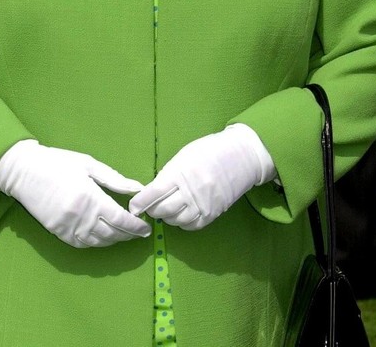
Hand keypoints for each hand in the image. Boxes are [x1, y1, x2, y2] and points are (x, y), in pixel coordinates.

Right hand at [0, 139, 151, 247]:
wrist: (24, 171)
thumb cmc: (58, 163)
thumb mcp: (89, 165)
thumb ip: (115, 179)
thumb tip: (138, 189)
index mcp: (90, 198)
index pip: (120, 219)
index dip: (136, 226)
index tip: (146, 227)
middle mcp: (80, 217)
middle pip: (111, 233)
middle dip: (128, 234)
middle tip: (140, 232)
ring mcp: (68, 227)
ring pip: (98, 242)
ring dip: (114, 240)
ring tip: (125, 234)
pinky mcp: (58, 232)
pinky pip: (82, 244)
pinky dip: (96, 243)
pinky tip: (104, 236)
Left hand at [129, 124, 274, 230]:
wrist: (242, 156)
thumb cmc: (210, 150)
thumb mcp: (185, 155)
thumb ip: (169, 173)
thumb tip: (153, 190)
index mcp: (181, 172)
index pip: (154, 193)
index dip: (140, 202)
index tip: (133, 206)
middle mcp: (191, 191)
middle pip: (162, 209)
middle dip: (152, 209)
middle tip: (149, 205)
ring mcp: (203, 205)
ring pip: (175, 220)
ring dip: (166, 216)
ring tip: (165, 207)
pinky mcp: (213, 214)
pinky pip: (191, 225)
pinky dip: (181, 222)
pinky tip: (180, 213)